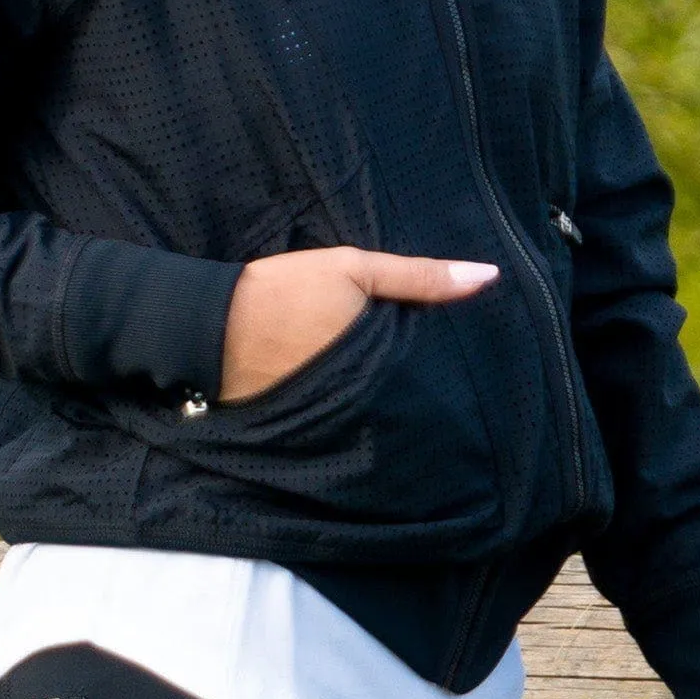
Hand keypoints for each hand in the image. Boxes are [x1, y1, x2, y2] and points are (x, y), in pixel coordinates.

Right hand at [218, 247, 498, 400]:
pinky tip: (368, 406)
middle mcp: (366, 402)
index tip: (477, 368)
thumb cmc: (286, 289)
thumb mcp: (353, 269)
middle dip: (429, 396)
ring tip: (419, 399)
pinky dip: (360, 416)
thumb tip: (489, 275)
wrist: (210, 326)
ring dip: (397, 408)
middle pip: (413, 404)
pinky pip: (349, 425)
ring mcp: (338, 421)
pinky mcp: (312, 429)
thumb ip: (419, 277)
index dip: (454, 373)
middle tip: (455, 387)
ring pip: (384, 418)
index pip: (435, 378)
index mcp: (381, 363)